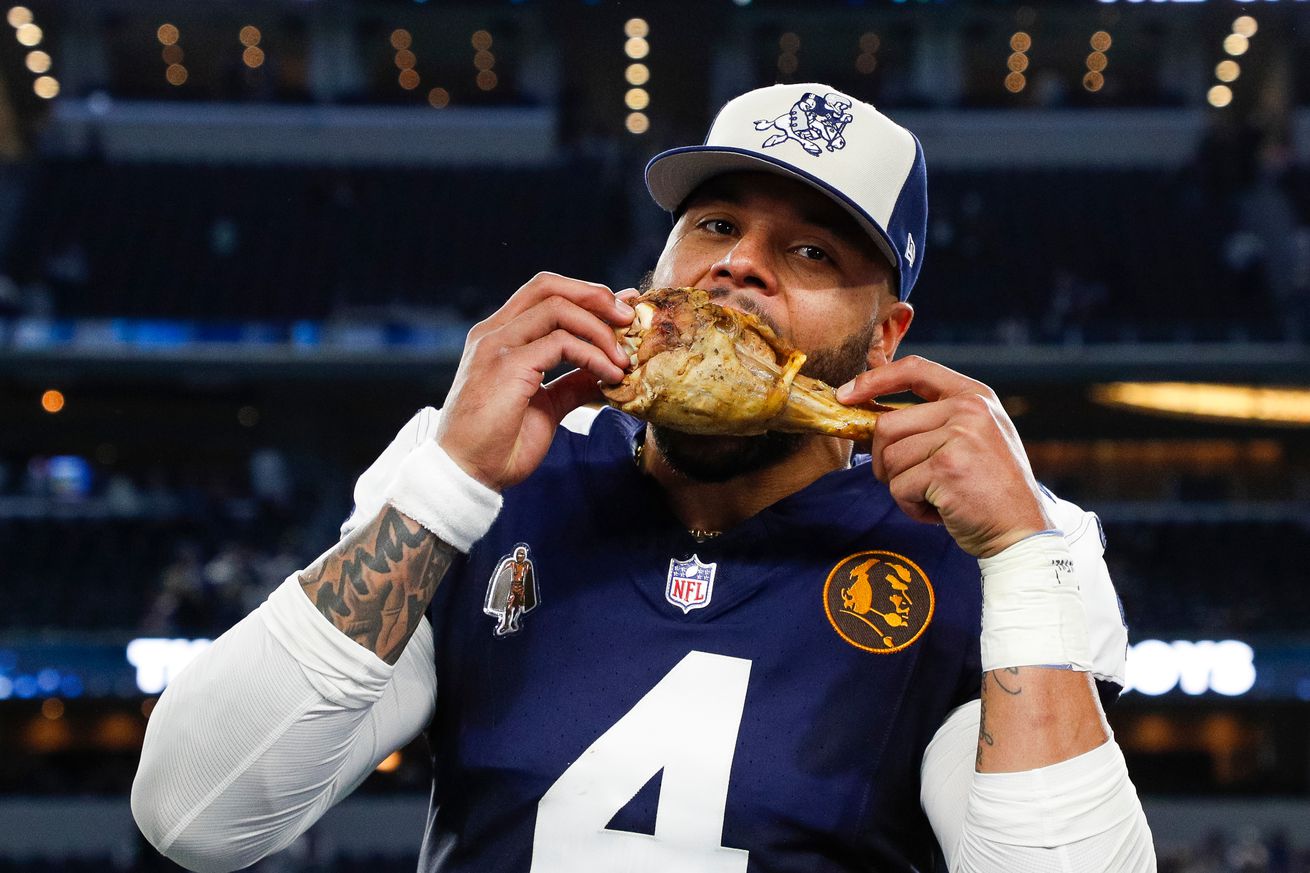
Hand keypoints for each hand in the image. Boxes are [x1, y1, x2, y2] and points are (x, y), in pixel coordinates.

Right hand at [436, 273, 635, 491]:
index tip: (622, 310)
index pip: (543, 294)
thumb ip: (572, 384)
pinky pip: (562, 343)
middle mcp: (494, 333)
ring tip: (624, 358)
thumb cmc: (498, 446)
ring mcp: (497, 345)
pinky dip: (593, 355)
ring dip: (600, 329)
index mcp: (499, 338)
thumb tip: (607, 372)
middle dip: (595, 296)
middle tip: (628, 319)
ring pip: (558, 308)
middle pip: (549, 286)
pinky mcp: (507, 365)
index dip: (585, 295)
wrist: (466, 474)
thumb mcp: (546, 407)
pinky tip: (610, 375)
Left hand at [836, 356, 1051, 557]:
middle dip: (884, 460)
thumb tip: (870, 415)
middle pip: (887, 425)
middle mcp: (969, 410)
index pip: (915, 370)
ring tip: (936, 497)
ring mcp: (959, 437)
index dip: (874, 379)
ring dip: (903, 488)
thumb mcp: (976, 437)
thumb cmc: (990, 489)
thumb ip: (936, 419)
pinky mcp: (946, 468)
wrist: (1023, 532)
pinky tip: (940, 512)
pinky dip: (911, 508)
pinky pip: (899, 487)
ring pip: (890, 459)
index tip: (845, 394)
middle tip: (910, 482)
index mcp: (975, 396)